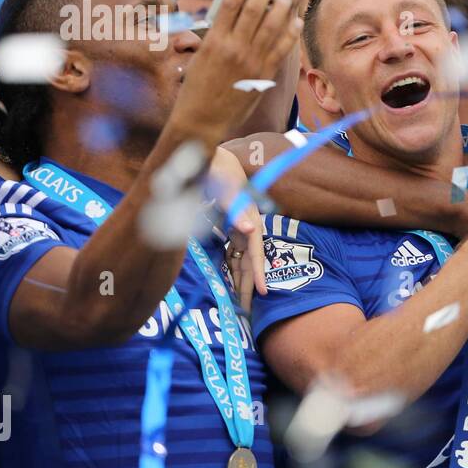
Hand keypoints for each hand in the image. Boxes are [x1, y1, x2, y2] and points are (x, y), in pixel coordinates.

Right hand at [172, 0, 300, 142]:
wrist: (201, 121)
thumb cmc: (196, 90)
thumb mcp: (200, 58)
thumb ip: (216, 39)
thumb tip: (229, 21)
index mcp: (214, 40)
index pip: (230, 4)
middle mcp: (233, 48)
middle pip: (253, 11)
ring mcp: (250, 62)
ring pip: (270, 27)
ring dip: (280, 9)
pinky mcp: (263, 76)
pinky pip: (281, 50)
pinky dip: (290, 34)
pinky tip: (295, 22)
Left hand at [208, 147, 266, 311]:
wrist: (206, 153)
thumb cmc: (215, 164)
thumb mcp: (223, 180)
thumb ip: (234, 204)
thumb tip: (249, 229)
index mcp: (248, 217)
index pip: (255, 251)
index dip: (258, 272)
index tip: (261, 293)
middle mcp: (246, 226)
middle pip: (250, 261)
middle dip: (249, 286)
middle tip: (247, 314)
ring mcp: (237, 227)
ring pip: (241, 260)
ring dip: (241, 281)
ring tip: (241, 306)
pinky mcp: (227, 227)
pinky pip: (232, 253)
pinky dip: (232, 270)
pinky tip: (231, 284)